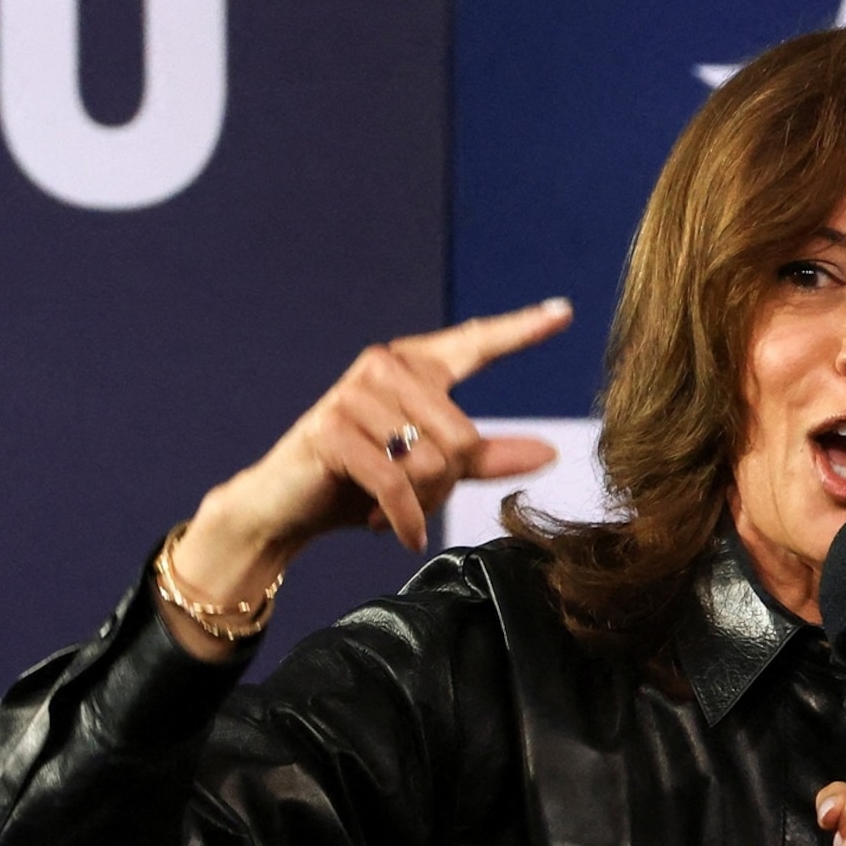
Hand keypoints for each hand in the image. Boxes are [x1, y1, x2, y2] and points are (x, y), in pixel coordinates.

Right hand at [160, 300, 572, 658]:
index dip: (520, 329)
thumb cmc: (355, 482)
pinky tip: (396, 533)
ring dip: (420, 503)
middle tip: (414, 502)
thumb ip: (484, 458)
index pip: (474, 344)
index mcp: (409, 366)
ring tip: (392, 510)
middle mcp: (381, 368)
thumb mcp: (427, 469)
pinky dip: (403, 519)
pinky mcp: (332, 430)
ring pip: (430, 462)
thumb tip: (549, 453)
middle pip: (461, 436)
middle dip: (446, 485)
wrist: (282, 508)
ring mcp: (353, 394)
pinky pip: (396, 483)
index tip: (563, 312)